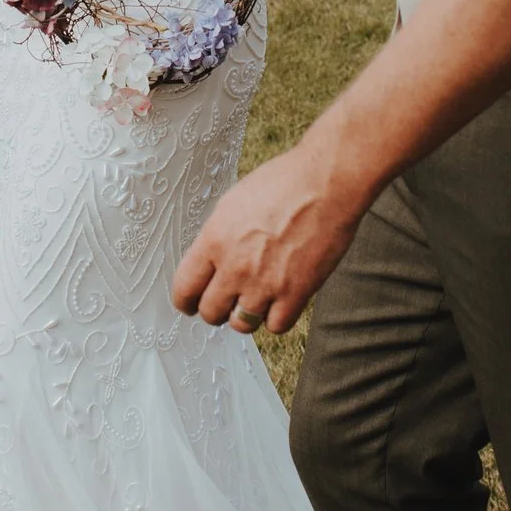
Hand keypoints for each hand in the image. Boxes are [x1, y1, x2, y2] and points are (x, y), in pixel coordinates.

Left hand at [171, 143, 366, 335]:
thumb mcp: (233, 203)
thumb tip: (209, 260)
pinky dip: (277, 318)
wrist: (326, 184)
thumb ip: (217, 237)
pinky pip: (276, 326)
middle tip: (226, 301)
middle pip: (211, 312)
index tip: (191, 304)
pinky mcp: (296, 293)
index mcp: (214, 240)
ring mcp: (265, 283)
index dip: (186, 300)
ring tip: (255, 300)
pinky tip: (280, 301)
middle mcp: (235, 266)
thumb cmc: (283, 184)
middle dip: (216, 309)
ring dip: (246, 315)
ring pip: (242, 324)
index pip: (184, 289)